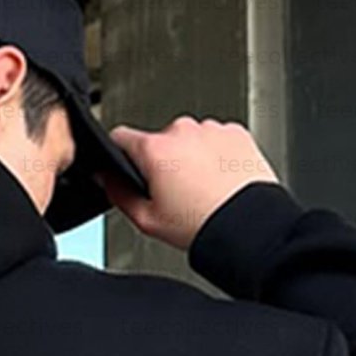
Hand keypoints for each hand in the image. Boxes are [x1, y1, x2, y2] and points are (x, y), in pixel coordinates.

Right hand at [104, 117, 279, 252]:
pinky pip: (216, 140)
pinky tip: (218, 181)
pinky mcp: (235, 133)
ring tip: (200, 190)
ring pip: (189, 141)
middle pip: (159, 142)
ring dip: (190, 158)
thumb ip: (119, 196)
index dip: (118, 155)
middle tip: (172, 193)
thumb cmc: (200, 224)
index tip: (124, 167)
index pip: (120, 137)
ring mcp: (211, 129)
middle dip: (161, 162)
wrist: (247, 226)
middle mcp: (182, 131)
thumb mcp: (147, 221)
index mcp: (155, 149)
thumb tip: (108, 180)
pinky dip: (215, 156)